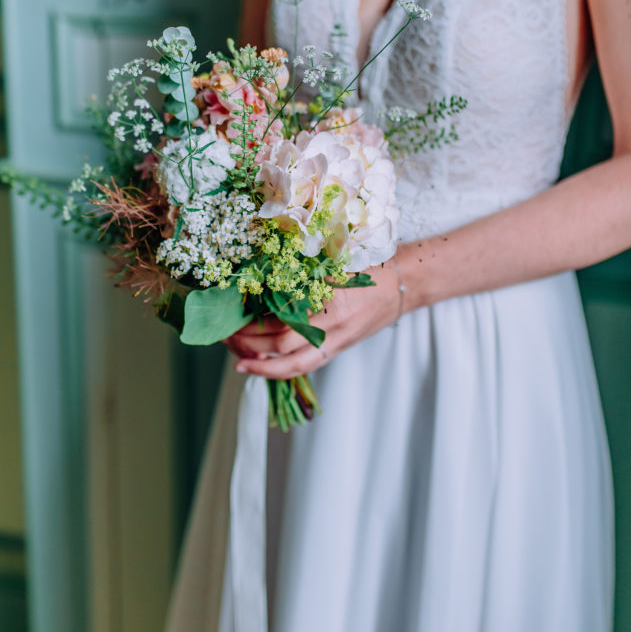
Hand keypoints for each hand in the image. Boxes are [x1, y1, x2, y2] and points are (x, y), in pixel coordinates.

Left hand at [225, 255, 408, 378]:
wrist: (405, 284)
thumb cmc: (369, 266)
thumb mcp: (336, 261)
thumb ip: (303, 272)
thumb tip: (261, 278)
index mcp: (329, 297)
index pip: (284, 315)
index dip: (255, 319)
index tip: (231, 313)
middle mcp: (333, 324)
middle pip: (283, 343)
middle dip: (250, 342)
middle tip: (226, 335)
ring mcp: (337, 340)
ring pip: (294, 364)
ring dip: (262, 364)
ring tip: (238, 358)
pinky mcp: (339, 348)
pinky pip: (306, 365)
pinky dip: (279, 369)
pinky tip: (259, 366)